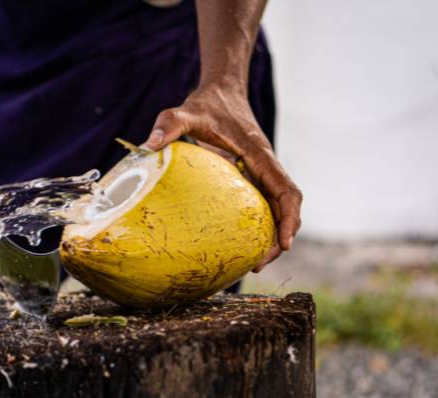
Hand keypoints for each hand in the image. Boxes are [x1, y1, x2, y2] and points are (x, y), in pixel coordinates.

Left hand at [143, 84, 301, 271]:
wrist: (222, 90)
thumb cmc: (207, 103)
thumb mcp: (185, 111)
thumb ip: (169, 125)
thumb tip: (148, 146)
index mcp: (260, 154)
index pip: (286, 190)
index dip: (289, 218)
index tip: (285, 243)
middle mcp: (266, 165)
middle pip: (285, 207)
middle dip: (280, 237)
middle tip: (257, 265)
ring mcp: (260, 172)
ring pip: (276, 209)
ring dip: (270, 236)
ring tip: (251, 263)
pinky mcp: (251, 176)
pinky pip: (261, 205)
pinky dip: (257, 226)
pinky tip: (237, 244)